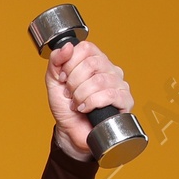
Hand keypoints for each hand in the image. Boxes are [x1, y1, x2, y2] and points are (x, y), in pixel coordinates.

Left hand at [44, 39, 130, 160]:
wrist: (71, 132)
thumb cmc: (66, 108)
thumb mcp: (54, 82)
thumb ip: (56, 61)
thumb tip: (67, 46)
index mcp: (95, 61)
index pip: (86, 48)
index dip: (70, 63)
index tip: (64, 78)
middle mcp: (109, 70)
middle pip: (92, 63)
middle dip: (74, 82)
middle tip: (70, 94)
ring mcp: (119, 84)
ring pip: (100, 80)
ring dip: (81, 95)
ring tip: (76, 104)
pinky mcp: (125, 101)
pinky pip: (110, 95)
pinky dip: (92, 103)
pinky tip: (85, 109)